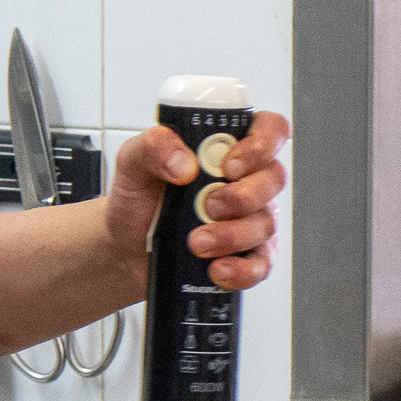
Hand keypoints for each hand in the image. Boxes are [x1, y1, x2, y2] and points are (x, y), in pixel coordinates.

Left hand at [107, 110, 288, 290]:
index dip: (261, 143)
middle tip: (209, 206)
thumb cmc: (139, 199)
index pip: (269, 130)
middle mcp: (245, 180)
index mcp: (225, 148)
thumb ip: (153, 147)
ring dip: (233, 235)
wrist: (126, 246)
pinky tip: (217, 269)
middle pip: (274, 178)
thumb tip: (184, 164)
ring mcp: (250, 219)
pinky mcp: (246, 256)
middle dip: (243, 196)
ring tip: (196, 242)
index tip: (230, 164)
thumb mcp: (133, 162)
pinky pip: (261, 264)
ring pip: (265, 223)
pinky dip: (241, 270)